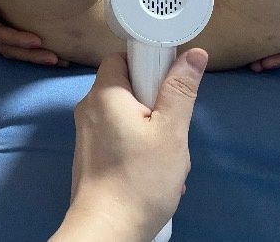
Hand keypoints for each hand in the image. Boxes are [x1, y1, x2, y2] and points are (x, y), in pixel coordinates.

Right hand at [0, 0, 67, 66]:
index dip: (17, 39)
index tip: (38, 41)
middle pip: (7, 49)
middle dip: (31, 55)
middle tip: (55, 59)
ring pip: (10, 51)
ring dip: (34, 57)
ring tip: (58, 60)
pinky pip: (11, 46)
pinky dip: (29, 50)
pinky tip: (46, 51)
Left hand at [60, 49, 207, 240]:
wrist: (106, 229)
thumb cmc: (140, 179)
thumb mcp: (171, 132)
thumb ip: (180, 90)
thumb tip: (194, 54)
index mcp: (104, 94)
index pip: (121, 57)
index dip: (147, 64)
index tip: (168, 85)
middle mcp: (88, 107)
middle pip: (126, 86)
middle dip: (154, 103)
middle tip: (171, 127)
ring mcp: (86, 131)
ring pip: (125, 114)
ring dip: (150, 129)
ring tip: (166, 155)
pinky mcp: (89, 153)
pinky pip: (117, 135)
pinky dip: (136, 144)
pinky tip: (153, 170)